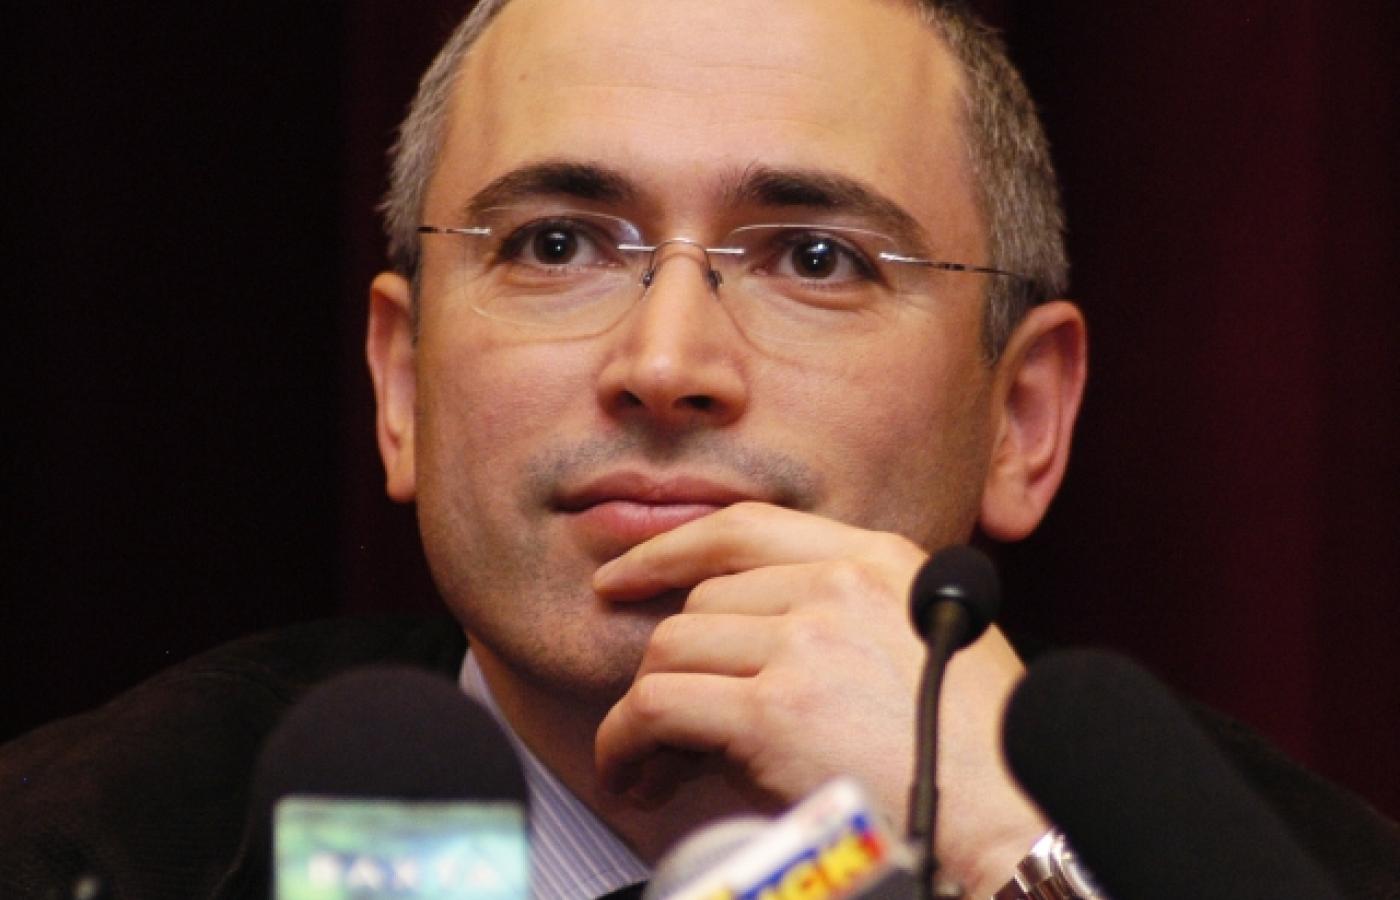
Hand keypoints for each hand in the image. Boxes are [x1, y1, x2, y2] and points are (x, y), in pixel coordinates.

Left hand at [592, 501, 1045, 893]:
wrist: (1016, 816)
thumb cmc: (980, 752)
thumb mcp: (928, 640)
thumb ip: (847, 617)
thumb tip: (744, 644)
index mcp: (879, 559)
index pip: (746, 528)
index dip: (672, 548)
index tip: (629, 572)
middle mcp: (840, 584)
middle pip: (702, 601)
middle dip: (674, 663)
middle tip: (669, 721)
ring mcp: (807, 640)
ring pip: (672, 648)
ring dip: (648, 709)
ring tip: (654, 758)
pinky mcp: (777, 708)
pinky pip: (658, 706)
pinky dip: (628, 743)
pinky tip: (636, 773)